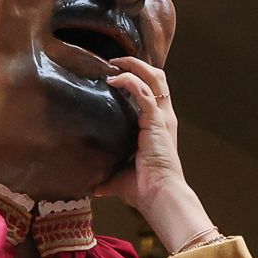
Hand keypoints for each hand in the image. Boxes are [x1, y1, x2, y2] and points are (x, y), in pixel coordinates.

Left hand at [102, 57, 206, 249]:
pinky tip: (113, 80)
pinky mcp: (156, 121)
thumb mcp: (122, 179)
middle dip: (138, 64)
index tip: (116, 74)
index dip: (138, 78)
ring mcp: (162, 118)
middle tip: (116, 61)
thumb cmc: (144, 189)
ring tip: (114, 63)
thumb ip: (108, 179)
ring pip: (154, 78)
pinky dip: (129, 81)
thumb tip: (93, 188)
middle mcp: (164, 118)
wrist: (160, 195)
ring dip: (134, 66)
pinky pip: (144, 92)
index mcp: (158, 127)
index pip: (153, 92)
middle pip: (158, 78)